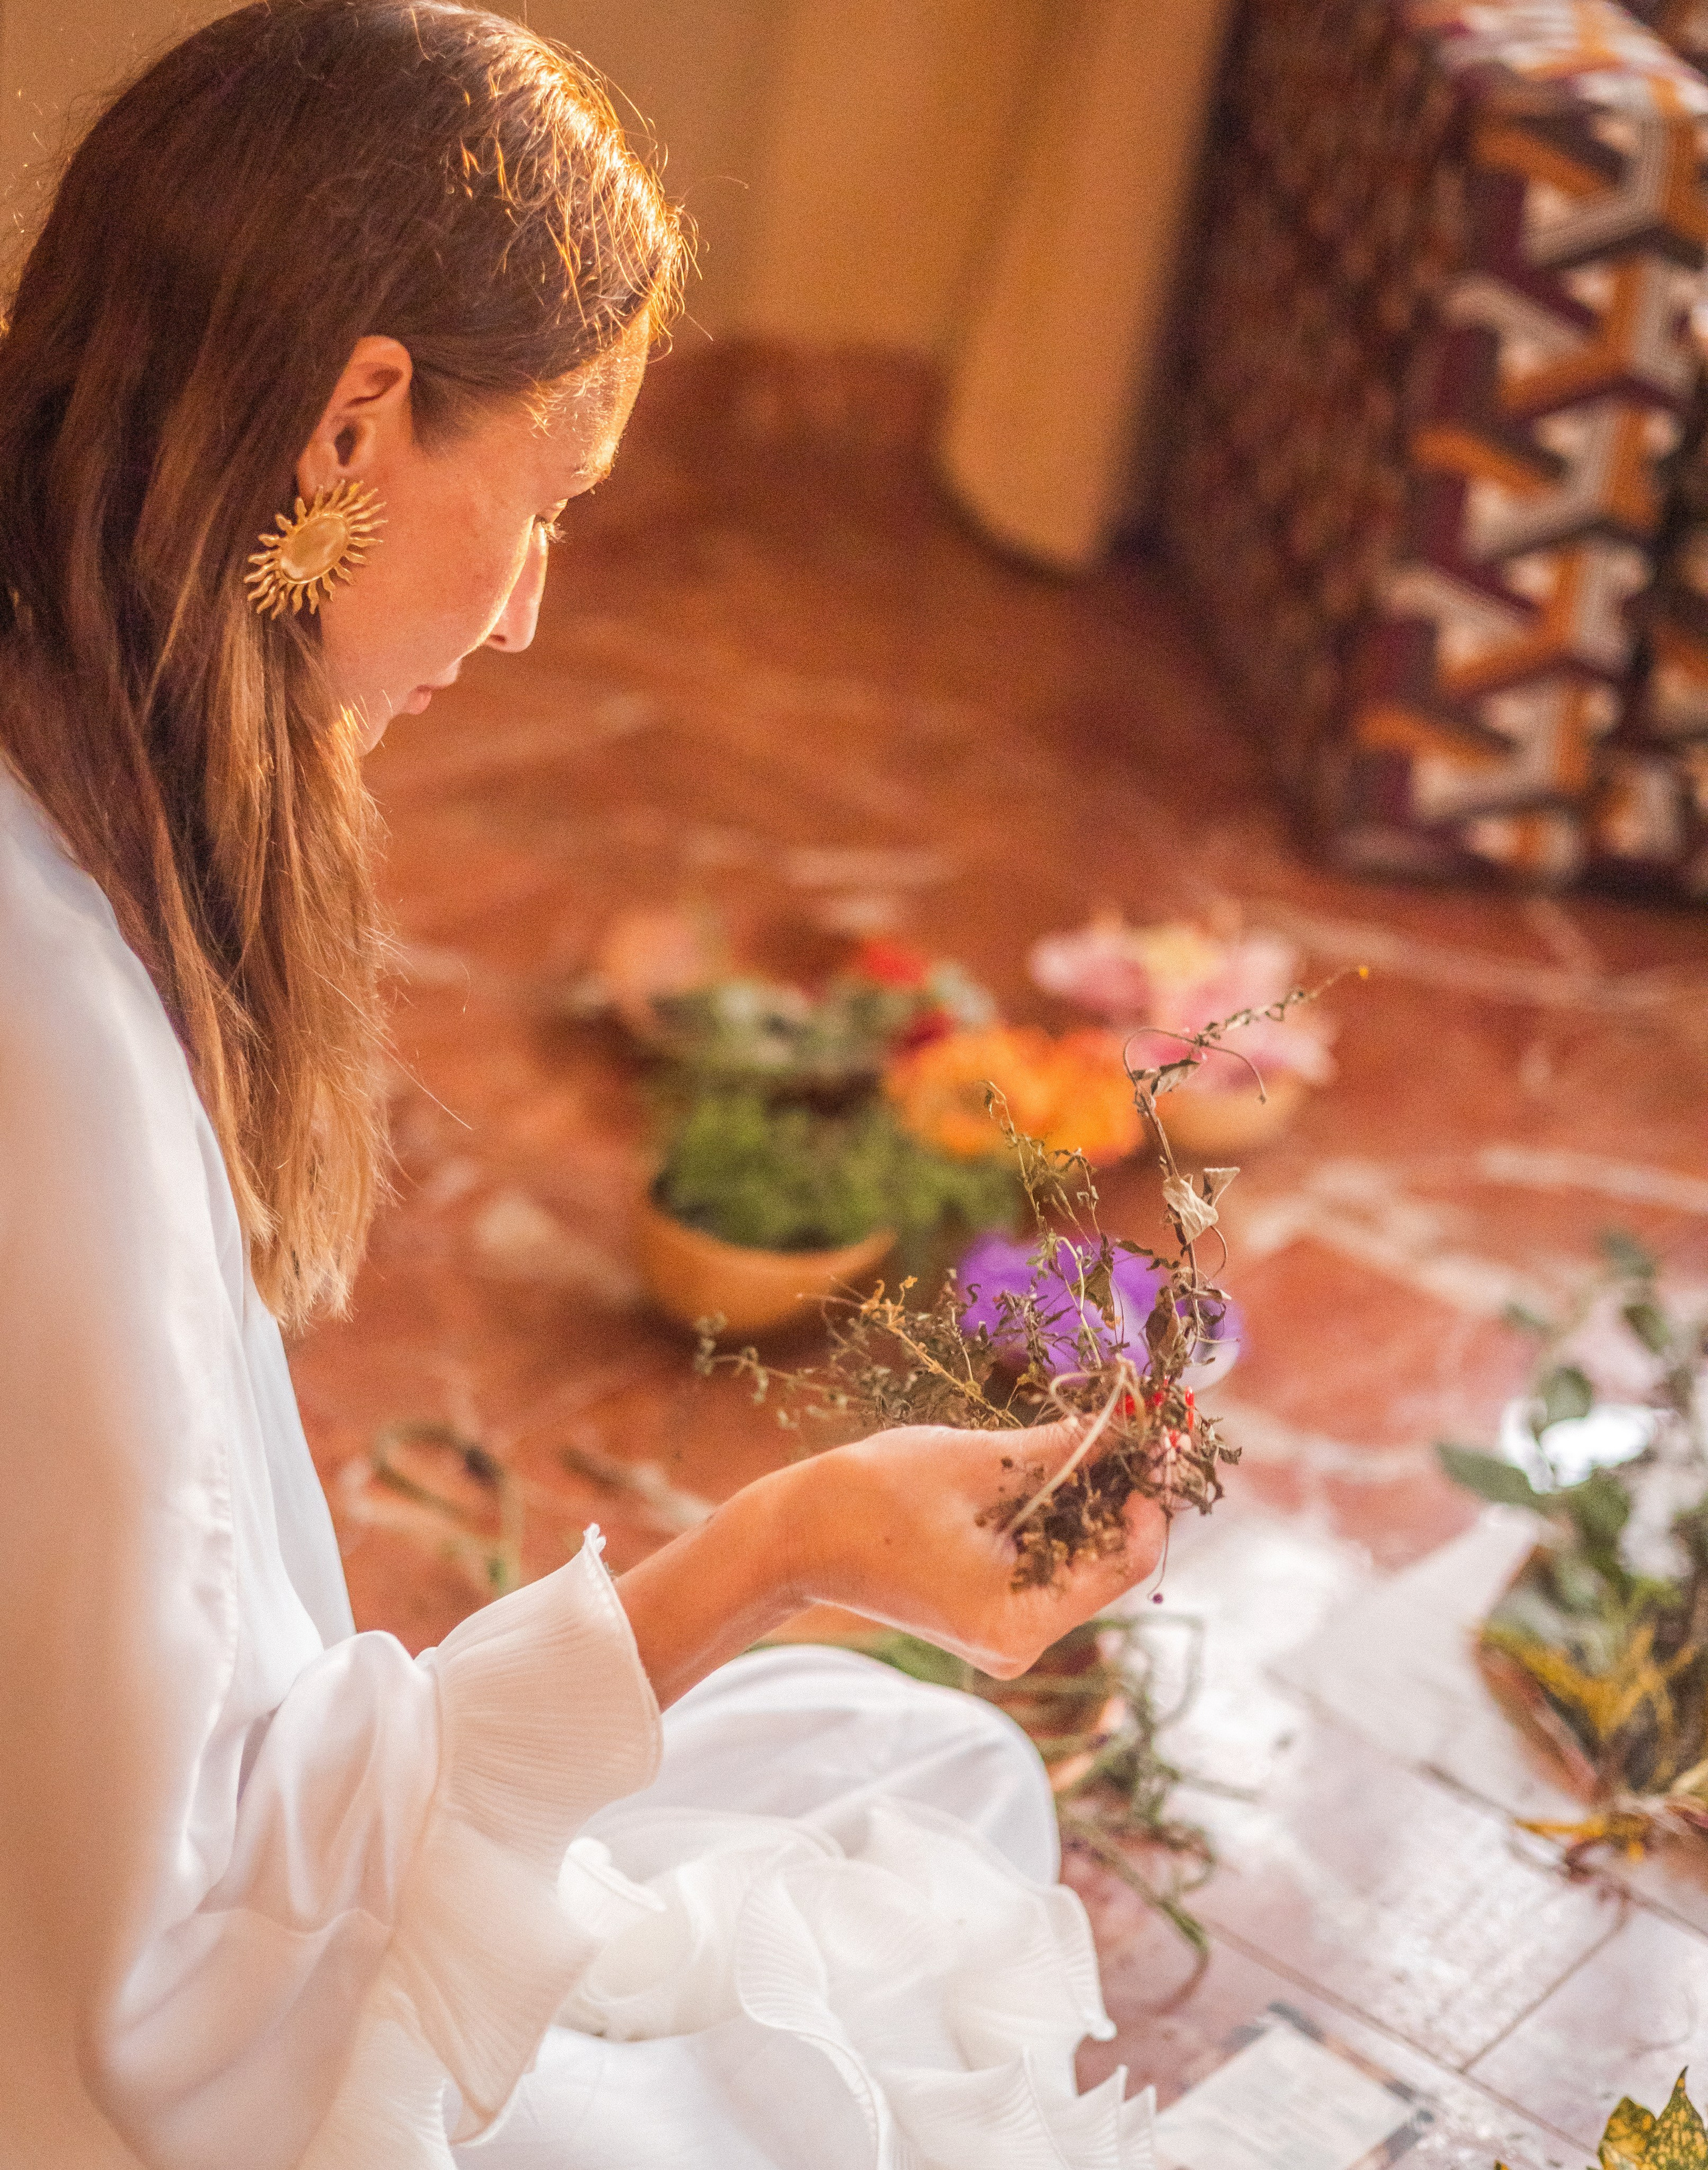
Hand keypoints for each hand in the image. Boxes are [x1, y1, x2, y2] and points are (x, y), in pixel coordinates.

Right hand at [614, 1417, 1163, 1707]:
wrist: (793, 1535)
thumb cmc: (872, 1496)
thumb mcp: (979, 1461)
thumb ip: (1067, 1449)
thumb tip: (1139, 1420)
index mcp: (1022, 1619)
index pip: (1128, 1560)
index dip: (1153, 1491)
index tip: (1161, 1430)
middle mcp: (1022, 1641)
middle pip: (1108, 1561)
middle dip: (1123, 1488)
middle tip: (1133, 1418)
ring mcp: (1005, 1632)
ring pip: (1080, 1558)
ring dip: (1091, 1497)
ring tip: (1091, 1433)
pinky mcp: (988, 1614)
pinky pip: (1047, 1562)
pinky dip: (1056, 1515)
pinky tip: (1050, 1466)